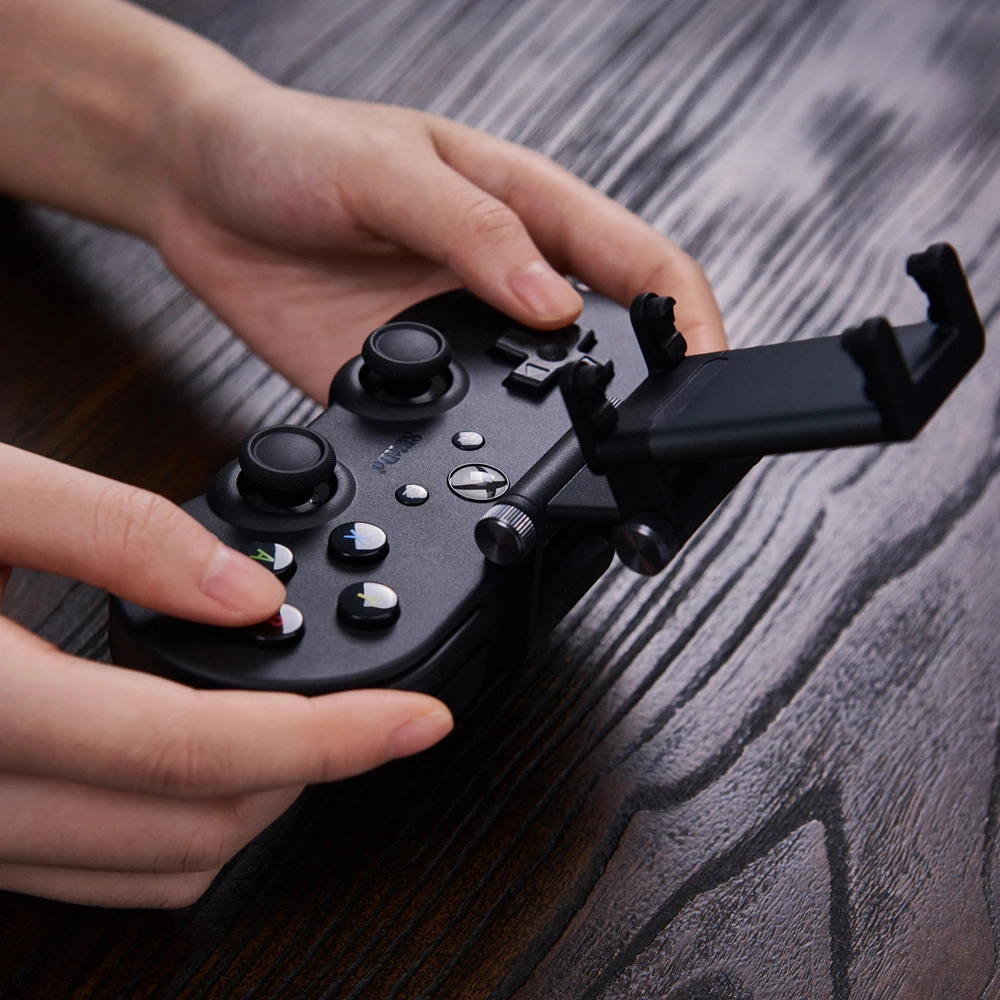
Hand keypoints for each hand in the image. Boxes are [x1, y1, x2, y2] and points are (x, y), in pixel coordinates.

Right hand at [0, 444, 452, 907]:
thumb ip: (111, 535)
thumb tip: (241, 593)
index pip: (202, 752)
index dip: (336, 740)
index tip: (417, 720)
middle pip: (196, 830)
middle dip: (303, 771)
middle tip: (356, 699)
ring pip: (152, 867)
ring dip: (247, 802)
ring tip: (293, 717)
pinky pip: (93, 868)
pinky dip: (174, 822)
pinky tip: (194, 749)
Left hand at [152, 84, 725, 399]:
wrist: (195, 191)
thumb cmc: (289, 146)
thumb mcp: (388, 169)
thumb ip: (475, 234)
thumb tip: (555, 304)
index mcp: (526, 208)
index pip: (640, 261)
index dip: (690, 316)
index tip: (708, 369)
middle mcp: (504, 280)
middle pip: (607, 343)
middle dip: (643, 391)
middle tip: (645, 436)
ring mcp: (457, 339)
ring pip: (537, 399)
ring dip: (558, 431)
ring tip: (565, 455)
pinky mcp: (407, 386)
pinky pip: (456, 432)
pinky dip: (473, 454)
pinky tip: (471, 458)